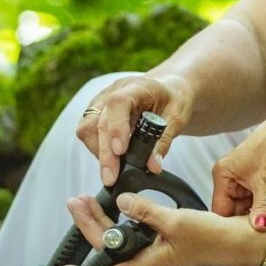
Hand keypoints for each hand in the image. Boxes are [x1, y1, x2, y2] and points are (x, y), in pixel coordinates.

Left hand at [55, 192, 265, 265]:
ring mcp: (157, 252)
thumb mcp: (177, 221)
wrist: (240, 243)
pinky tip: (123, 205)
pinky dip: (125, 218)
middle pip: (109, 249)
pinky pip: (137, 233)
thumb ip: (147, 211)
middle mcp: (149, 260)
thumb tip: (122, 200)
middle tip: (75, 202)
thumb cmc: (213, 239)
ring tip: (90, 201)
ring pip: (121, 240)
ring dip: (103, 220)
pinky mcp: (166, 242)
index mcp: (149, 263)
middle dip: (89, 226)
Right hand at [76, 74, 194, 186]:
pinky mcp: (96, 112)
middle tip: (111, 178)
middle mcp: (113, 91)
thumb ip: (164, 140)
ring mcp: (101, 100)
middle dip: (105, 153)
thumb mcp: (178, 117)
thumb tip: (153, 166)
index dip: (117, 127)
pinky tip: (110, 160)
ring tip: (112, 171)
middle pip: (100, 121)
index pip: (118, 103)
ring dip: (98, 152)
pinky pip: (87, 131)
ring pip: (88, 128)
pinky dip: (96, 148)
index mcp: (137, 87)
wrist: (167, 89)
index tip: (121, 151)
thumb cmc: (173, 99)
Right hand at [211, 112, 265, 229]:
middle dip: (243, 222)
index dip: (230, 226)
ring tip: (265, 226)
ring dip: (254, 216)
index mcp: (222, 175)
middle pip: (231, 211)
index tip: (240, 241)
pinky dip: (261, 210)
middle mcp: (229, 177)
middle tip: (256, 236)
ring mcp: (243, 179)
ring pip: (244, 208)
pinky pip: (254, 202)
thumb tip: (259, 229)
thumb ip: (262, 207)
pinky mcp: (257, 181)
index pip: (220, 210)